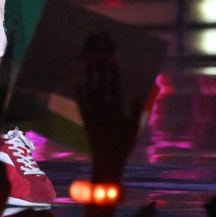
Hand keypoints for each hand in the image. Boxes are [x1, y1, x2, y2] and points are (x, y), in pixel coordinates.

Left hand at [76, 53, 146, 182]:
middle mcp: (103, 110)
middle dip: (100, 70)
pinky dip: (78, 92)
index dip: (114, 74)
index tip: (112, 61)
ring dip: (88, 77)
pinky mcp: (85, 119)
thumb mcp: (134, 129)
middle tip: (98, 56)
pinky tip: (76, 82)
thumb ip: (136, 112)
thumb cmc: (123, 145)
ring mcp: (93, 114)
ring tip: (86, 63)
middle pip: (101, 86)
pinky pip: (80, 103)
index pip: (115, 88)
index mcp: (117, 110)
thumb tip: (140, 95)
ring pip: (89, 91)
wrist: (107, 160)